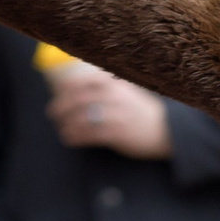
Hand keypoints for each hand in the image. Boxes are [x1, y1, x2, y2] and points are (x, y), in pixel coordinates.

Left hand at [47, 69, 171, 159]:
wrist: (166, 130)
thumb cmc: (141, 112)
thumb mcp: (125, 92)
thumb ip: (105, 87)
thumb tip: (77, 87)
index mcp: (114, 84)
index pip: (83, 81)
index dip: (67, 88)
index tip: (58, 93)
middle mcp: (113, 96)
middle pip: (78, 99)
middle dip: (61, 106)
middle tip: (53, 113)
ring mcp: (115, 115)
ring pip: (81, 117)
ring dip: (66, 123)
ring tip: (62, 128)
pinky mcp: (116, 133)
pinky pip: (88, 134)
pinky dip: (75, 136)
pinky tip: (69, 138)